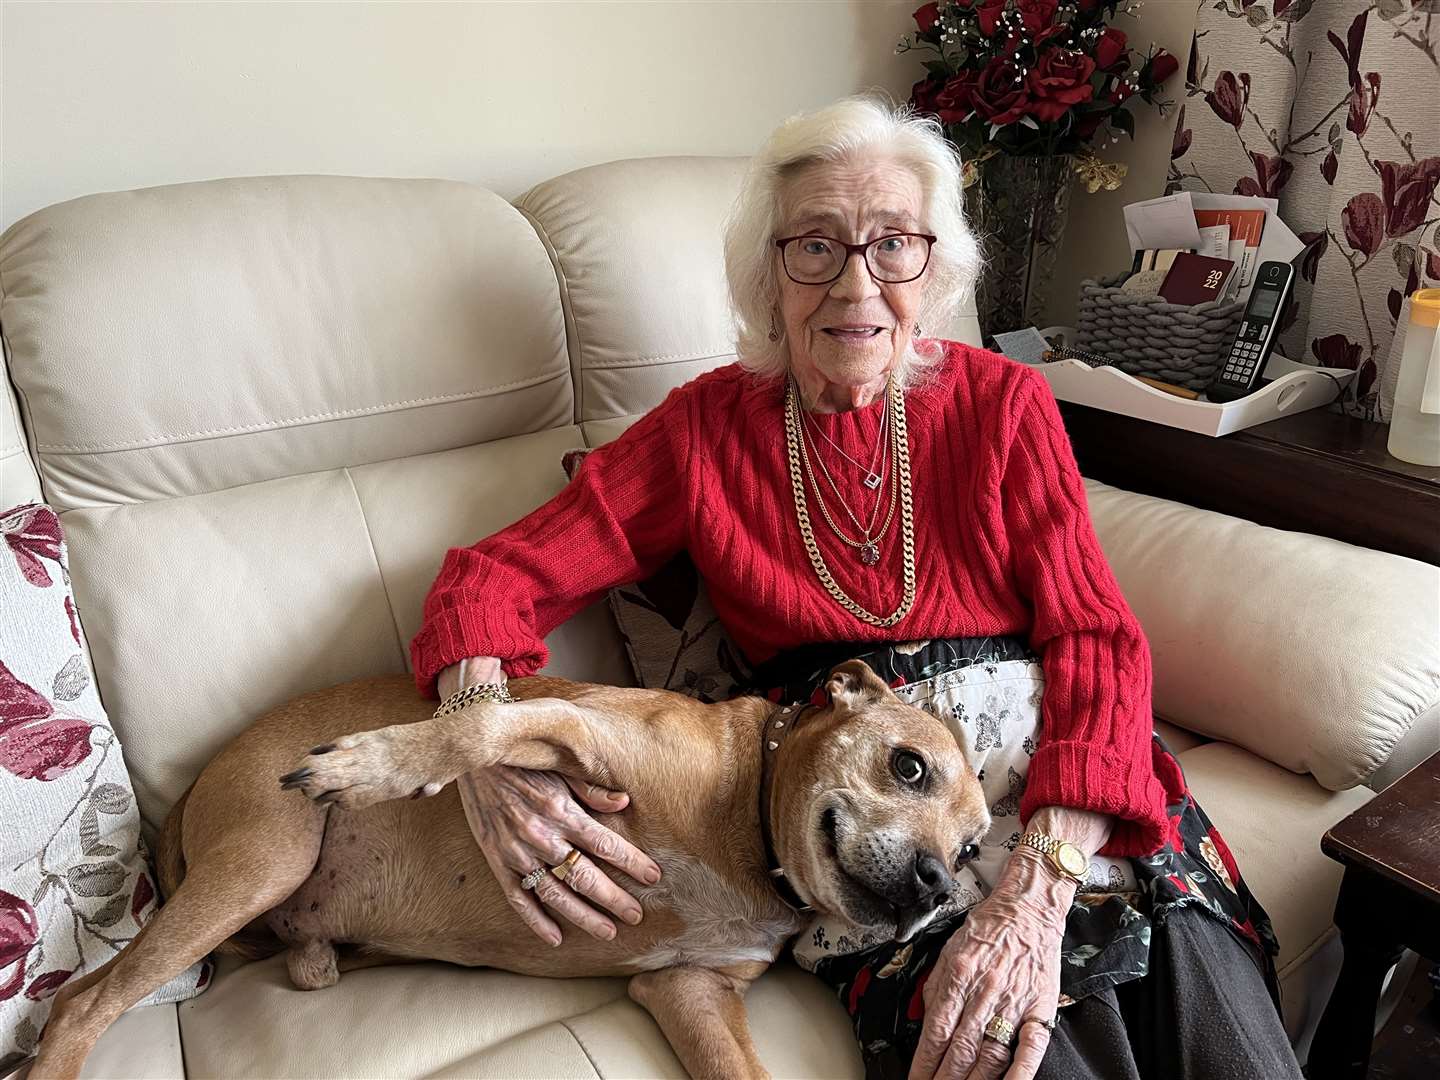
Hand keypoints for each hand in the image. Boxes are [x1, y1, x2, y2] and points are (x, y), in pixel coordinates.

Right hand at [439, 657, 662, 946]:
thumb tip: (625, 802)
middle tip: (637, 917)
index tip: (654, 877)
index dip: (632, 863)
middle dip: (614, 899)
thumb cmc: (524, 760)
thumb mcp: (560, 766)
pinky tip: (555, 938)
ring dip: (583, 916)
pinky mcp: (498, 862)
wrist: (473, 758)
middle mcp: (541, 836)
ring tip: (608, 931)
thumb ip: (591, 789)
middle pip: (585, 876)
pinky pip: (518, 899)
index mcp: (561, 810)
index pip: (605, 845)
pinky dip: (536, 921)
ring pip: (555, 894)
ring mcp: (517, 853)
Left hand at [909, 806, 1110, 1079]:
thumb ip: (936, 988)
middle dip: (944, 1078)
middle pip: (961, 1049)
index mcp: (959, 974)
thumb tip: (925, 1024)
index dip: (924, 1063)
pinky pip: (1030, 1048)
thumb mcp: (949, 950)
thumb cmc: (988, 928)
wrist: (1029, 907)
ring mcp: (1014, 1002)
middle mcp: (986, 990)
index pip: (937, 1031)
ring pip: (991, 1054)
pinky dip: (1019, 1073)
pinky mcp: (1040, 1008)